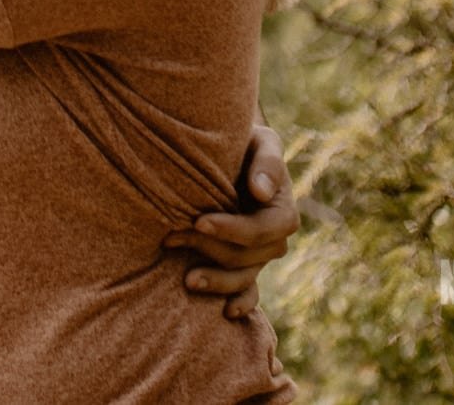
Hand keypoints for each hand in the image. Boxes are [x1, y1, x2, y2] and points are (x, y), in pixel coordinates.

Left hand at [162, 122, 298, 319]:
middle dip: (209, 248)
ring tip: (186, 279)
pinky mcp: (243, 265)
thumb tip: (259, 191)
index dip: (234, 229)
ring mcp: (258, 255)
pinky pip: (249, 292)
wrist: (226, 152)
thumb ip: (266, 162)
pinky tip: (226, 313)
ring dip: (216, 281)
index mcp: (282, 209)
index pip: (264, 229)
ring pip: (243, 277)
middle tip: (172, 235)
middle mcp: (273, 238)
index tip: (200, 221)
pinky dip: (240, 303)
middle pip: (247, 256)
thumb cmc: (243, 141)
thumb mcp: (260, 141)